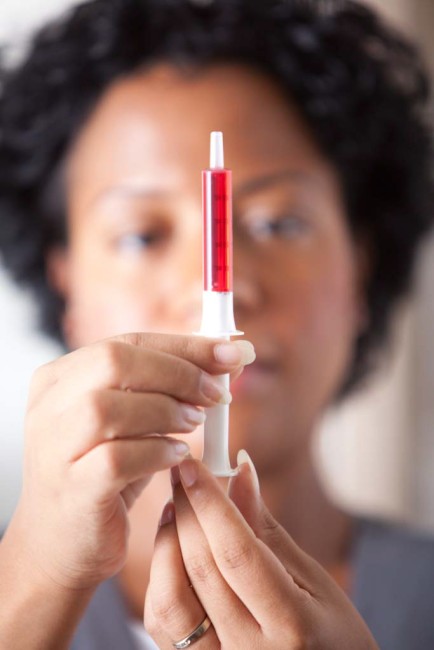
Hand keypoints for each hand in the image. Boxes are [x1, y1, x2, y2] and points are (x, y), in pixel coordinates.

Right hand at [6, 333, 253, 591]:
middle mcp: (48, 405)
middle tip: (218, 393)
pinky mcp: (72, 488)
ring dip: (168, 410)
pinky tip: (178, 456)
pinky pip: (118, 458)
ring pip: (110, 407)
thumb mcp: (136, 423)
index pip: (127, 342)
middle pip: (115, 361)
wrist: (63, 546)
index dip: (186, 345)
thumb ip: (172, 388)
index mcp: (60, 377)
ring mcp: (54, 447)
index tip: (233, 353)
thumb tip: (229, 359)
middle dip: (179, 373)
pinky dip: (157, 451)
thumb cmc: (104, 475)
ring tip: (197, 423)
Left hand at [145, 456, 378, 648]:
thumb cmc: (333, 637)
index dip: (211, 504)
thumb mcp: (315, 581)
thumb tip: (240, 474)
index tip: (193, 465)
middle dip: (186, 511)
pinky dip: (162, 578)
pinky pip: (163, 624)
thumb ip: (269, 531)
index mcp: (291, 626)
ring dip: (167, 544)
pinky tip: (174, 549)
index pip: (238, 553)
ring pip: (170, 600)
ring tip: (177, 508)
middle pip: (201, 570)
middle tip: (181, 472)